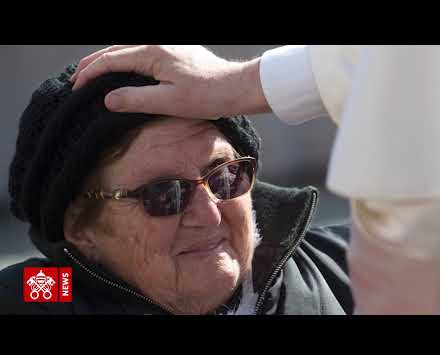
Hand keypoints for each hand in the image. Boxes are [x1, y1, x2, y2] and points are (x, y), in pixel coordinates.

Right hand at [71, 45, 270, 117]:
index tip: (76, 88)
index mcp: (152, 53)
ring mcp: (167, 45)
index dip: (91, 74)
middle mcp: (157, 43)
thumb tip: (107, 99)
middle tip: (77, 80)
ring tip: (94, 73)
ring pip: (128, 48)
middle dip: (94, 64)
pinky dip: (126, 60)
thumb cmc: (207, 95)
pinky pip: (142, 51)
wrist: (236, 87)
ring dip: (109, 60)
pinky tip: (124, 70)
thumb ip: (136, 99)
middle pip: (116, 50)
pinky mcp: (176, 51)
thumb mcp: (169, 101)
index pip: (111, 60)